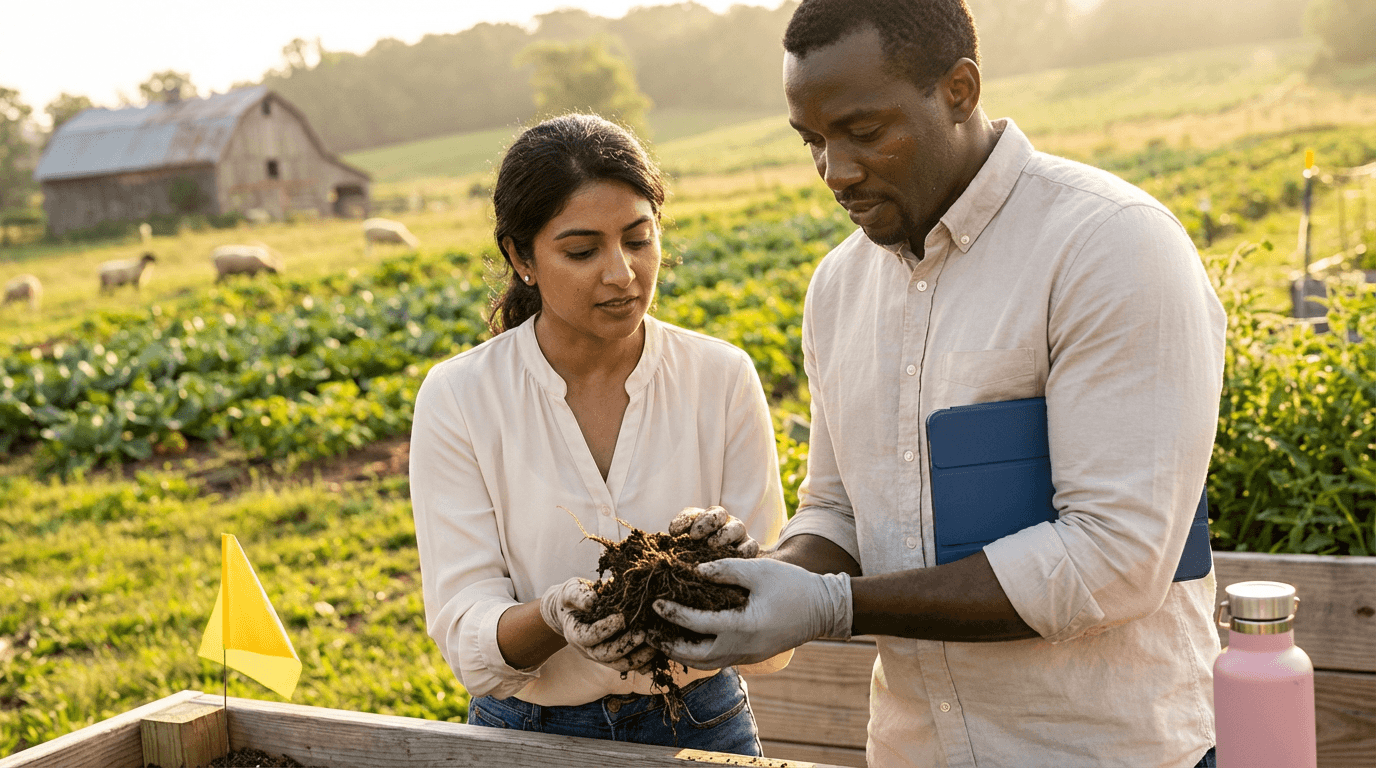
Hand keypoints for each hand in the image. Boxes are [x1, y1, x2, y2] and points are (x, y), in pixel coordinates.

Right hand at [539, 578, 655, 673]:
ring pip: (620, 664)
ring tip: (655, 644)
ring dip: (639, 657)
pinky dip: (644, 663)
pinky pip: (630, 664)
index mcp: (575, 633)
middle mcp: (588, 649)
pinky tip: (658, 654)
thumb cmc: (574, 597)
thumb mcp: (572, 591)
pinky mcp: (615, 657)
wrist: (575, 610)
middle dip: (626, 645)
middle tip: (644, 633)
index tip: (621, 618)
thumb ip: (580, 596)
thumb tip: (592, 602)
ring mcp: (602, 656)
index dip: (604, 629)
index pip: (589, 636)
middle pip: (606, 655)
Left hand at [652, 558, 851, 669]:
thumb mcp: (759, 570)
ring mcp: (748, 656)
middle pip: (696, 656)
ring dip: (682, 654)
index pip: (699, 624)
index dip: (674, 613)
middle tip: (649, 632)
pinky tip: (687, 640)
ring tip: (662, 639)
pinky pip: (718, 660)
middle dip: (670, 645)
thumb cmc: (792, 585)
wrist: (823, 609)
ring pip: (706, 664)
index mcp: (744, 627)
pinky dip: (698, 654)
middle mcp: (743, 648)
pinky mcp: (751, 657)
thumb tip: (694, 570)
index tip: (656, 602)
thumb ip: (726, 569)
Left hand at [669, 506, 759, 557]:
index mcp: (705, 521)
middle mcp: (723, 524)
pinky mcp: (748, 552)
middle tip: (695, 536)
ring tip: (712, 545)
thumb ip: (678, 538)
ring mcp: (738, 537)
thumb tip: (674, 534)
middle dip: (707, 522)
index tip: (677, 533)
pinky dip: (743, 550)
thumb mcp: (683, 549)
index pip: (695, 514)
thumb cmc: (692, 564)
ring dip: (724, 534)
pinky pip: (751, 547)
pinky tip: (734, 556)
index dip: (688, 520)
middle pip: (719, 514)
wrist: (714, 585)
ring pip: (737, 527)